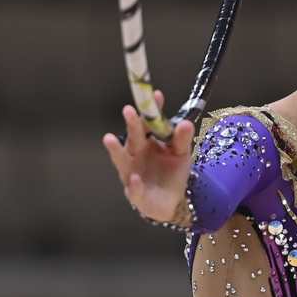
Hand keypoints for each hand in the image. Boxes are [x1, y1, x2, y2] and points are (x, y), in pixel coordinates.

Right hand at [103, 90, 195, 221]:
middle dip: (131, 124)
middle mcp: (136, 154)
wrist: (170, 201)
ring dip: (116, 151)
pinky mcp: (136, 194)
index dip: (151, 110)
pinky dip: (134, 184)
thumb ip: (182, 139)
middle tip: (128, 110)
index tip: (156, 95)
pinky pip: (134, 188)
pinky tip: (135, 178)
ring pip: (122, 161)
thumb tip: (186, 123)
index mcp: (147, 141)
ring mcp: (132, 173)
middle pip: (133, 137)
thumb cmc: (171, 172)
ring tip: (110, 139)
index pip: (148, 122)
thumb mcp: (181, 153)